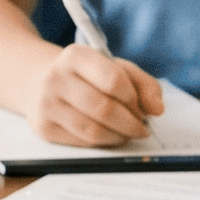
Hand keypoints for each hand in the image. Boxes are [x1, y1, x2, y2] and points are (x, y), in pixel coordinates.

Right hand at [28, 43, 163, 146]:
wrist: (41, 83)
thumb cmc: (87, 76)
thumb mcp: (115, 68)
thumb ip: (143, 84)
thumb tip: (157, 109)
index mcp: (75, 56)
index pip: (114, 80)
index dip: (134, 99)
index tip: (143, 108)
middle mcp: (55, 78)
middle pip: (104, 109)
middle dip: (130, 123)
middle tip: (141, 128)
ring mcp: (46, 104)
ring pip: (93, 131)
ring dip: (119, 136)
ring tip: (128, 133)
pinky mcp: (43, 127)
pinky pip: (82, 142)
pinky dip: (103, 143)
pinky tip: (109, 135)